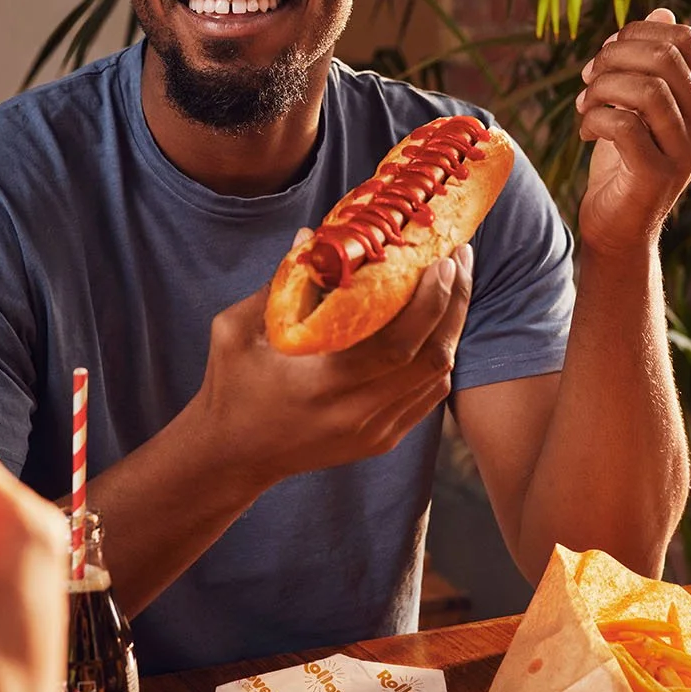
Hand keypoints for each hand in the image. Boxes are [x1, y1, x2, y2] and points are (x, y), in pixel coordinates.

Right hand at [195, 244, 472, 486]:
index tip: (441, 259)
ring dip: (452, 327)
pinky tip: (436, 324)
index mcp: (322, 384)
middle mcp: (356, 413)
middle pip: (432, 359)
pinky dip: (438, 356)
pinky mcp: (381, 439)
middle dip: (454, 303)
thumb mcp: (237, 330)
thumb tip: (313, 235)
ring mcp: (374, 432)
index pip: (398, 345)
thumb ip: (279, 283)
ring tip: (454, 283)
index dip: (430, 302)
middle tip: (459, 258)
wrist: (232, 456)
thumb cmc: (231, 386)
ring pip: (438, 378)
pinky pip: (427, 396)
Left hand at [575, 8, 690, 257]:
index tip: (605, 55)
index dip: (636, 32)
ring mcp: (687, 152)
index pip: (684, 39)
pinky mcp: (658, 175)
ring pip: (648, 89)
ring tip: (584, 105)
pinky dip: (594, 119)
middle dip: (614, 58)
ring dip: (602, 89)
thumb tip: (663, 10)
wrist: (616, 226)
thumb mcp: (635, 105)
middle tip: (588, 78)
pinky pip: (625, 125)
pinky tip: (586, 131)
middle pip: (665, 58)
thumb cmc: (623, 160)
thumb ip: (648, 62)